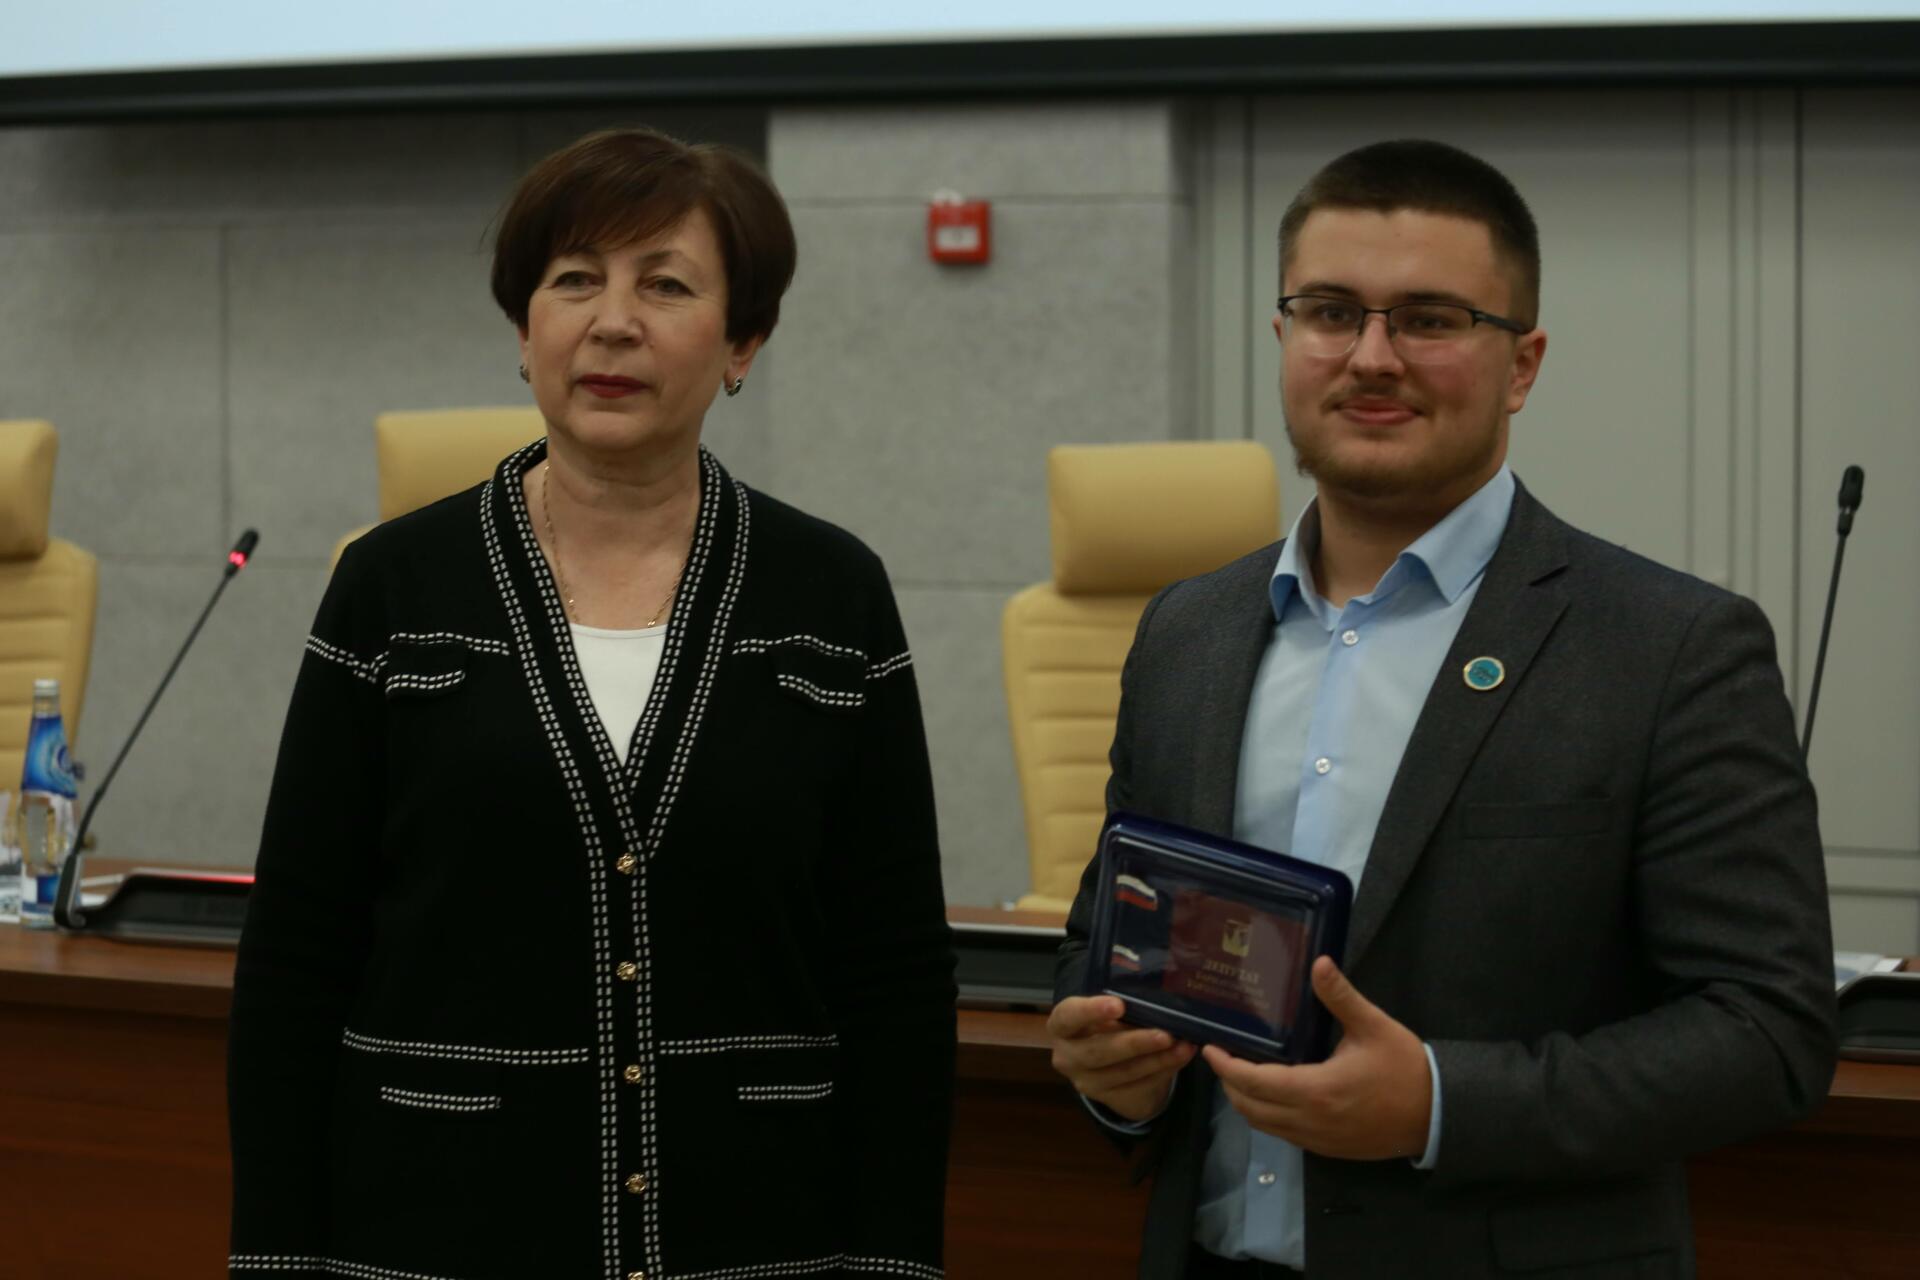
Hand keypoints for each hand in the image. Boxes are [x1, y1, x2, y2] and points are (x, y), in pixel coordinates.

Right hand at [1047, 994, 1195, 1122]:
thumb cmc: (1106, 1023)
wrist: (1105, 1062)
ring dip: (1157, 1060)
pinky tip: (1181, 1057)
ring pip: (1123, 1073)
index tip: (1119, 1005)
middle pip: (1098, 1052)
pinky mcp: (1108, 1099)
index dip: (1091, 1011)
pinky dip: (1163, 1070)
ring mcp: (1086, 1082)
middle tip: (1165, 1034)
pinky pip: (1139, 1086)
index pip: (1068, 1016)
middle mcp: (1067, 1057)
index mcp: (1061, 1026)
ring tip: (1184, 1046)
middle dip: (1135, 1043)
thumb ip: (1121, 1007)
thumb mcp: (1106, 1012)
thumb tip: (1156, 1001)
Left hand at [1202, 956, 1432, 1160]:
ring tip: (1241, 1072)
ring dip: (1247, 1102)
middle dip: (1229, 1084)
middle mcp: (1309, 1121)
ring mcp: (1317, 1140)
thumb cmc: (1404, 1068)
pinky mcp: (1328, 1149)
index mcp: (1316, 1090)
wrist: (1437, 1114)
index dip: (1226, 1067)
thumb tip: (1319, 963)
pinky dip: (1268, 1116)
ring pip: (1265, 1125)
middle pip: (1250, 1108)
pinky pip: (1284, 1135)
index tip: (1210, 1048)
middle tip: (1223, 1057)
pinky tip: (1272, 1093)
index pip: (1254, 1083)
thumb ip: (1340, 996)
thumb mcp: (1373, 1026)